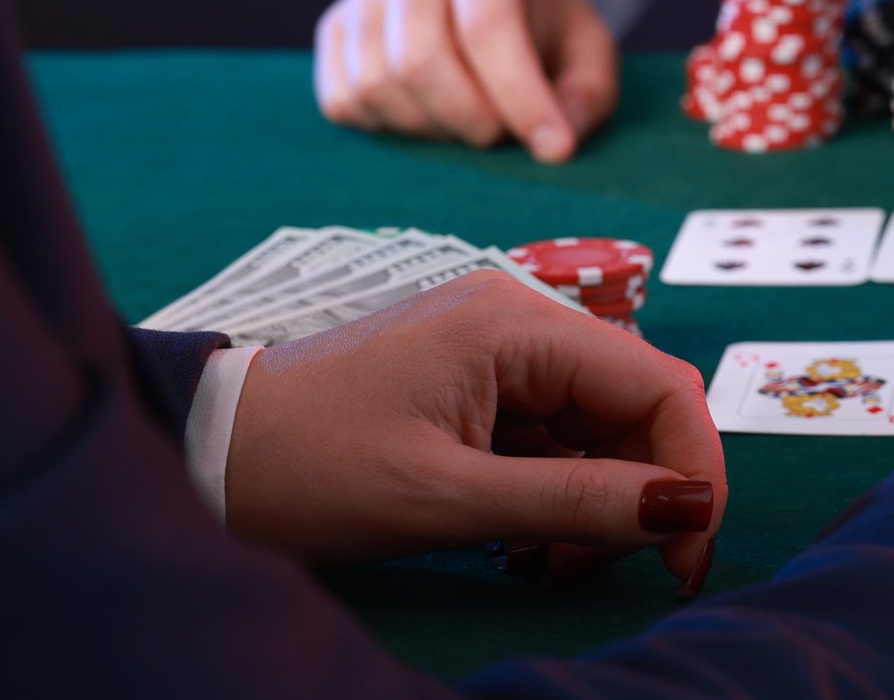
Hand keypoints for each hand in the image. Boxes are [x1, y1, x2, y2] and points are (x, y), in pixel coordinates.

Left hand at [226, 272, 724, 594]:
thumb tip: (687, 512)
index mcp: (518, 324)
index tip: (687, 556)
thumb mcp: (446, 500)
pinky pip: (554, 435)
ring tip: (549, 568)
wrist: (202, 455)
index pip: (658, 385)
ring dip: (599, 502)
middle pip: (634, 405)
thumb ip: (575, 503)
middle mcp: (520, 319)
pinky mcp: (476, 380)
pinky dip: (558, 494)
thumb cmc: (310, 468)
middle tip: (615, 573)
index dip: (691, 470)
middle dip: (643, 493)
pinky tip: (525, 546)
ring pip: (599, 427)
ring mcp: (497, 348)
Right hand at [314, 0, 617, 161]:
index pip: (488, 29)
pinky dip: (389, 127)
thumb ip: (588, 93)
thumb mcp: (585, 44)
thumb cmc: (536, 18)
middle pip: (420, 63)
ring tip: (469, 120)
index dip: (520, 98)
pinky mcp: (333, 30)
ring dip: (431, 128)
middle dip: (470, 120)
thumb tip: (558, 144)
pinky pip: (344, 102)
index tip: (554, 149)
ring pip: (378, 88)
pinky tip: (428, 113)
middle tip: (502, 134)